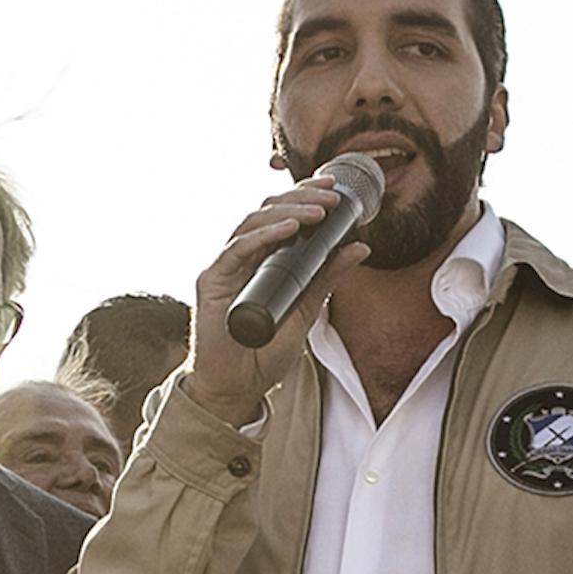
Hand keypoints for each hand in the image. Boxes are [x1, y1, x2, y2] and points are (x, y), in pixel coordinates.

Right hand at [184, 177, 370, 425]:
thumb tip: (360, 247)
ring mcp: (226, 266)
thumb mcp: (308, 310)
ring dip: (288, 211)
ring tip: (318, 211)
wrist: (237, 386)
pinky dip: (263, 235)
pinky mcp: (213, 281)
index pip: (283, 214)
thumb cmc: (265, 350)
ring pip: (253, 222)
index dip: (305, 195)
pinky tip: (288, 228)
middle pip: (268, 210)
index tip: (334, 187)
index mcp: (263, 258)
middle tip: (332, 195)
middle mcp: (243, 256)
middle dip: (301, 196)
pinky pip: (237, 249)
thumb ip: (328, 277)